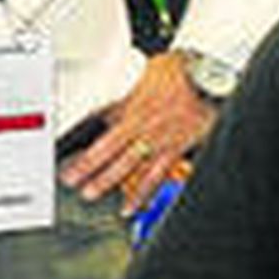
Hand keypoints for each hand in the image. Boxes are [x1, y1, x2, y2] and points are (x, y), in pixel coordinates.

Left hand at [60, 54, 217, 212]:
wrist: (210, 77)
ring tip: (90, 194)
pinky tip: (130, 206)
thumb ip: (125, 92)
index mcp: (135, 107)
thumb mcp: (144, 72)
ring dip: (109, 181)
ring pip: (131, 166)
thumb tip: (105, 102)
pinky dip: (143, 194)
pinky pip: (157, 176)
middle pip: (112, 152)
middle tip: (71, 181)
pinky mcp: (176, 150)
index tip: (68, 162)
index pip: (103, 131)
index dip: (86, 150)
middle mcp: (145, 127)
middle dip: (90, 169)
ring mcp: (160, 141)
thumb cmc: (179, 72)